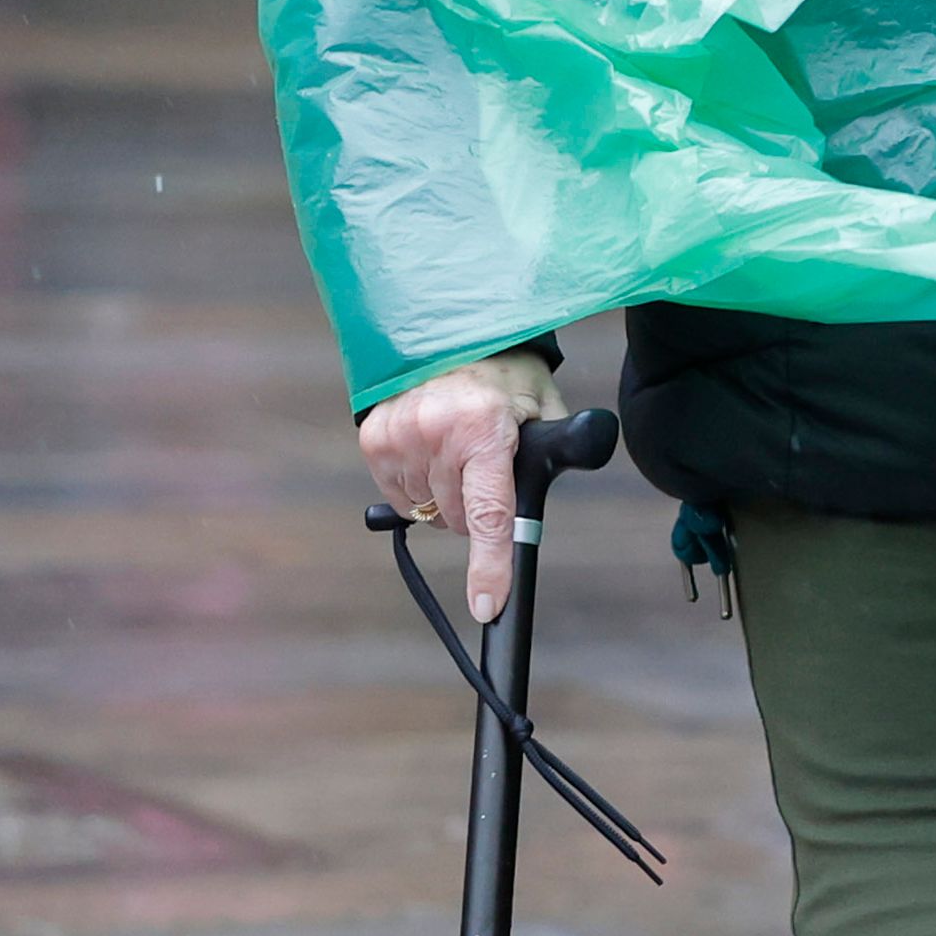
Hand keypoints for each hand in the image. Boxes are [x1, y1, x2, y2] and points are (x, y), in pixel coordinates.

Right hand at [356, 351, 566, 622]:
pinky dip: (419, 485)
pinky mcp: (372, 439)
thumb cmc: (509, 372)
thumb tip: (563, 486)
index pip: (490, 513)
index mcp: (485, 429)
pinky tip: (434, 451)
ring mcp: (398, 438)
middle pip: (459, 519)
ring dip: (447, 499)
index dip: (490, 565)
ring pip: (428, 511)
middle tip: (492, 471)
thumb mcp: (545, 407)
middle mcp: (435, 435)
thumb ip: (558, 451)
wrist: (456, 330)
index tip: (488, 605)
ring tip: (462, 452)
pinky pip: (398, 493)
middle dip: (479, 511)